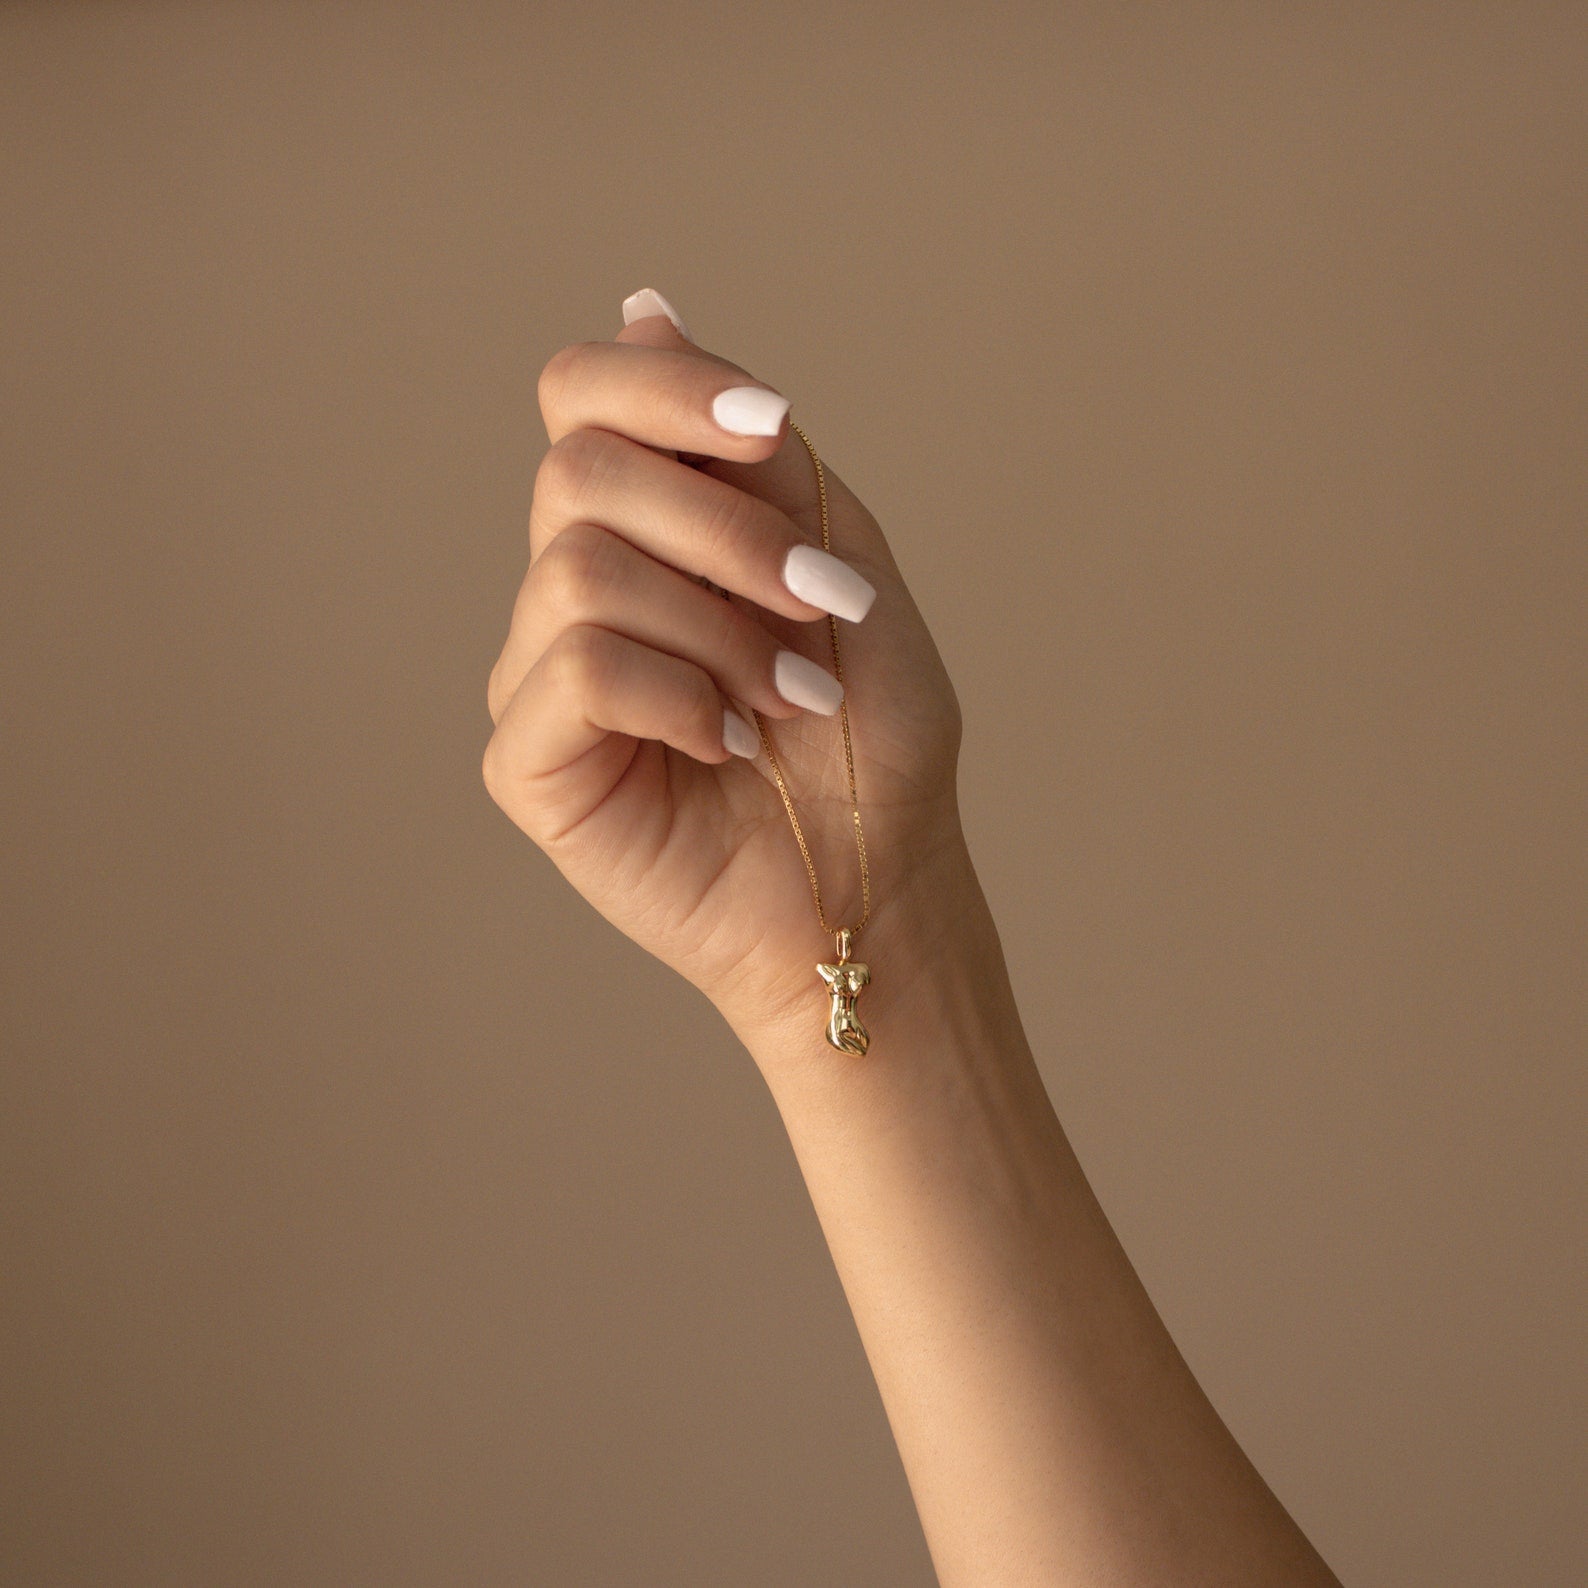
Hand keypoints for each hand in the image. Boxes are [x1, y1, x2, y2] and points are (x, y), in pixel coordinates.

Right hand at [484, 293, 969, 1044]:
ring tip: (790, 704)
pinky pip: (571, 668)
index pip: (583, 393)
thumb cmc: (866, 737)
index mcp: (647, 526)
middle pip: (581, 471)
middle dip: (727, 534)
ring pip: (581, 568)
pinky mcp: (527, 760)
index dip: (666, 390)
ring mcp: (541, 672)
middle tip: (820, 609)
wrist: (875, 883)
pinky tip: (729, 747)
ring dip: (718, 630)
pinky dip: (676, 695)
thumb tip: (643, 308)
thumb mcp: (839, 562)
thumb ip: (750, 454)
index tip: (771, 431)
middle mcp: (575, 582)